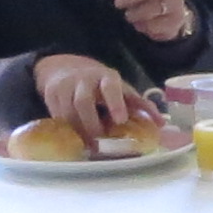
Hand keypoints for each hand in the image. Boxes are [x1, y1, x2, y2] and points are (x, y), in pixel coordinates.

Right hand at [33, 53, 151, 136]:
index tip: (120, 120)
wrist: (66, 67)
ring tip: (88, 144)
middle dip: (91, 123)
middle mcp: (84, 80)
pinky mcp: (50, 95)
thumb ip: (140, 106)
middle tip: (100, 141)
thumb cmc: (103, 85)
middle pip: (84, 102)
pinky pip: (56, 115)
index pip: (111, 87)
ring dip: (78, 129)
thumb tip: (161, 124)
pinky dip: (66, 128)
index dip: (115, 103)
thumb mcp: (122, 89)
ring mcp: (65, 86)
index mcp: (107, 77)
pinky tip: (74, 137)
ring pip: (68, 111)